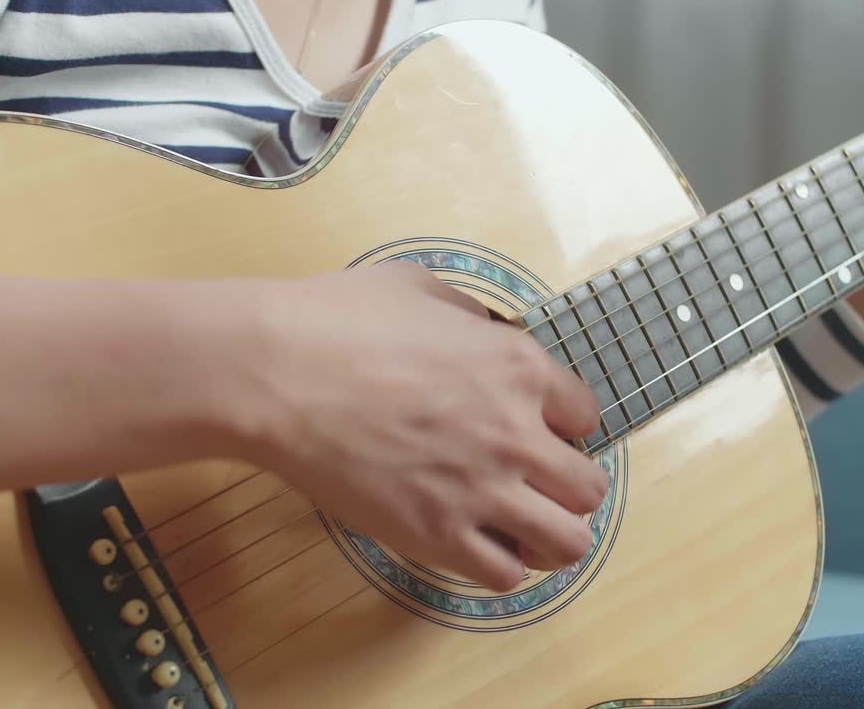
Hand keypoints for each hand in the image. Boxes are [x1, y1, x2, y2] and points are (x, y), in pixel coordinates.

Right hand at [241, 262, 606, 590]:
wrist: (275, 374)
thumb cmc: (336, 321)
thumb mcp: (419, 287)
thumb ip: (468, 315)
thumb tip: (481, 332)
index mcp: (518, 367)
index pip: (586, 414)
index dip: (563, 425)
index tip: (537, 429)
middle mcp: (515, 433)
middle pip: (588, 488)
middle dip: (565, 486)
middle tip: (532, 482)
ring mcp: (481, 490)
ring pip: (567, 543)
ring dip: (550, 536)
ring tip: (520, 525)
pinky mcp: (437, 535)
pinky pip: (504, 575)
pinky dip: (499, 564)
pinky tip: (476, 543)